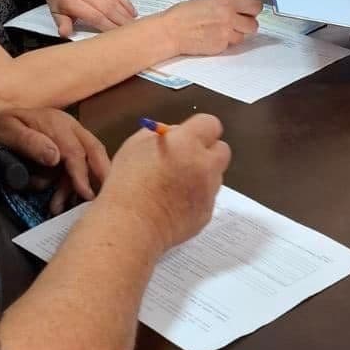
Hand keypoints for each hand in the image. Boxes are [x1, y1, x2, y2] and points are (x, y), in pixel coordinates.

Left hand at [0, 107, 110, 213]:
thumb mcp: (7, 130)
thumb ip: (29, 142)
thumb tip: (55, 157)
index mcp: (59, 123)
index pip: (77, 150)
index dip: (82, 173)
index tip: (86, 194)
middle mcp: (70, 131)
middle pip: (95, 153)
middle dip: (102, 176)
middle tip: (104, 199)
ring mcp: (69, 142)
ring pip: (84, 167)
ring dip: (74, 189)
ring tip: (56, 208)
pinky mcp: (64, 154)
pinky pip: (70, 173)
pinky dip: (66, 188)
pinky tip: (56, 203)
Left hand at [46, 0, 136, 34]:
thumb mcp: (55, 12)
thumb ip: (62, 23)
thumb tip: (65, 34)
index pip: (94, 16)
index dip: (108, 27)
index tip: (117, 37)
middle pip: (107, 8)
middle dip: (120, 22)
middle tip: (131, 33)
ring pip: (113, 0)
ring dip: (125, 14)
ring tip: (133, 25)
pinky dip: (125, 3)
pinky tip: (131, 12)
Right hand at [104, 114, 230, 251]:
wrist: (131, 225)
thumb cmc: (127, 182)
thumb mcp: (135, 146)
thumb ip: (161, 134)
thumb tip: (176, 134)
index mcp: (187, 142)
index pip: (211, 124)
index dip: (199, 130)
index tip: (188, 137)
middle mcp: (205, 165)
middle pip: (222, 150)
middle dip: (207, 152)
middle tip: (186, 160)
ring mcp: (209, 192)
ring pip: (215, 176)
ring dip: (202, 176)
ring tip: (176, 186)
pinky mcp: (207, 214)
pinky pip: (207, 199)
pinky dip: (196, 199)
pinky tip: (175, 205)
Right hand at [162, 0, 261, 56]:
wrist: (171, 31)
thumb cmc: (183, 15)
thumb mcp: (207, 0)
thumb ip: (225, 3)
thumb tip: (237, 6)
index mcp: (226, 3)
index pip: (255, 5)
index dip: (254, 9)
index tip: (251, 10)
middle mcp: (229, 19)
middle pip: (253, 25)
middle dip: (247, 23)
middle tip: (238, 22)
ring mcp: (225, 35)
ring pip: (243, 37)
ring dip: (236, 34)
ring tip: (222, 30)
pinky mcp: (220, 48)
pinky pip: (230, 46)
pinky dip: (225, 42)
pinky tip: (213, 36)